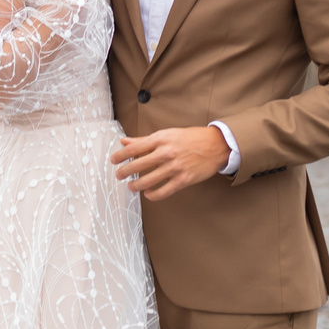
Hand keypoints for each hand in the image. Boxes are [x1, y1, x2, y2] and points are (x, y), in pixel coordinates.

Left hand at [111, 127, 228, 201]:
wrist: (216, 145)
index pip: (134, 148)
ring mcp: (175, 167)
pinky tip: (148, 194)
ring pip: (148, 180)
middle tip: (118, 176)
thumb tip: (125, 141)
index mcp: (161, 139)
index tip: (113, 161)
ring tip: (131, 186)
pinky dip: (153, 194)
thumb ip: (145, 140)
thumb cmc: (190, 138)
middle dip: (124, 172)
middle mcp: (166, 153)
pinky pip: (164, 191)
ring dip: (136, 185)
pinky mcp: (183, 180)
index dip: (121, 156)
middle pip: (138, 165)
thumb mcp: (167, 134)